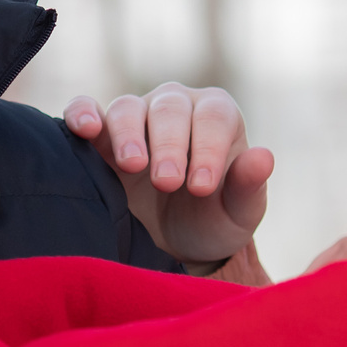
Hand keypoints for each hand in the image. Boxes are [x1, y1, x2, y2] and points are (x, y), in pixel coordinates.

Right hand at [63, 85, 272, 269]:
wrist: (174, 241)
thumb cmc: (212, 219)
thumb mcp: (238, 213)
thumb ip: (248, 186)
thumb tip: (264, 157)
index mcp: (217, 115)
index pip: (213, 117)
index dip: (209, 147)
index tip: (203, 186)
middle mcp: (176, 105)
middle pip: (170, 108)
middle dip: (170, 145)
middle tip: (168, 182)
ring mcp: (136, 115)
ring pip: (128, 107)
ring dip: (129, 134)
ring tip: (133, 166)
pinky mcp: (100, 134)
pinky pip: (85, 110)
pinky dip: (82, 114)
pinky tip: (85, 129)